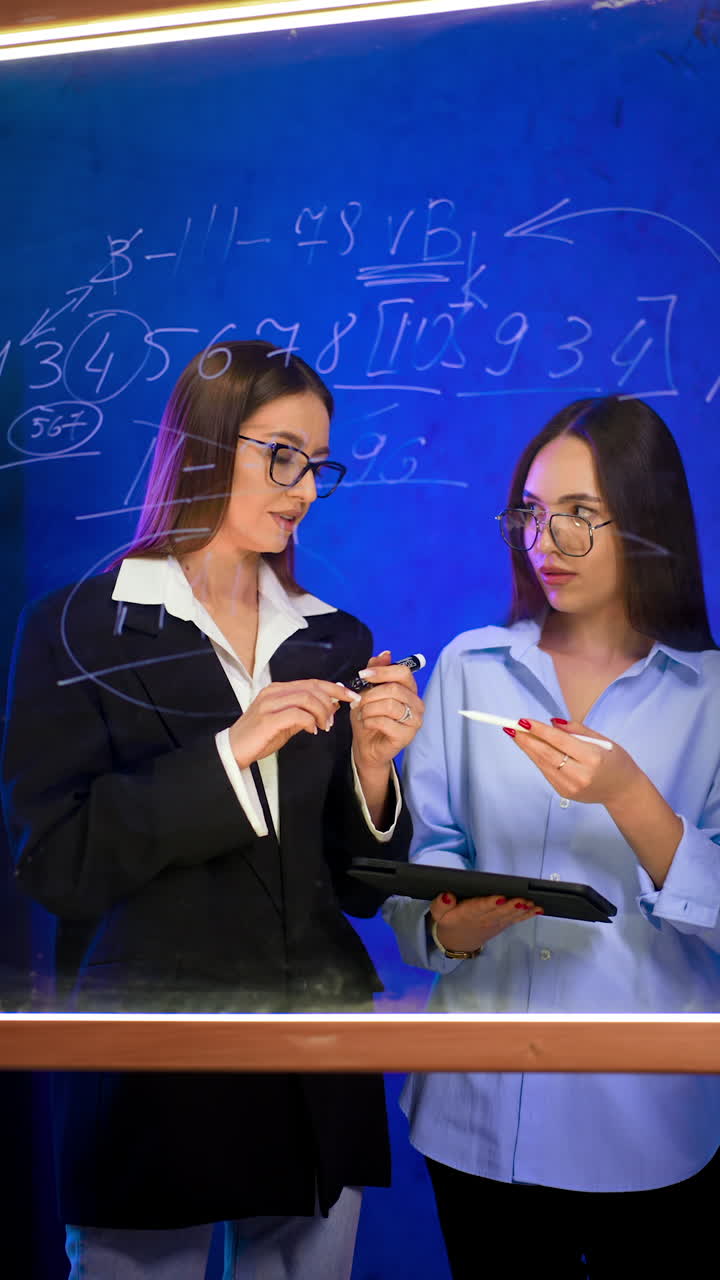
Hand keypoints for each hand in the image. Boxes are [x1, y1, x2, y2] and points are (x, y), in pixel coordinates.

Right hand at [228, 679, 358, 768]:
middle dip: (330, 702)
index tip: (351, 696)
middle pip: (312, 688)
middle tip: (332, 721)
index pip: (312, 682)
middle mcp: (273, 692)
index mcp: (278, 689)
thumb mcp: (288, 723)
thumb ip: (309, 712)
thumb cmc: (260, 737)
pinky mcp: (268, 719)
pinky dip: (310, 722)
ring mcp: (269, 704)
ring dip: (322, 713)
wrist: (233, 750)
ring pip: (307, 699)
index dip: (335, 688)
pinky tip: (312, 731)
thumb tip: (333, 704)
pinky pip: (298, 714)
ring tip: (323, 727)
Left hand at [350, 650, 424, 771]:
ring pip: (389, 705)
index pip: (403, 672)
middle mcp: (416, 703)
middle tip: (358, 702)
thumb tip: (386, 653)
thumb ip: (376, 672)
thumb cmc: (369, 718)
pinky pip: (385, 722)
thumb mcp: (368, 691)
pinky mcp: (407, 735)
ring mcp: (414, 720)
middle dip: (369, 695)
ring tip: (362, 714)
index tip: (363, 675)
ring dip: (368, 709)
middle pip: (394, 689)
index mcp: (409, 690)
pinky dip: (370, 721)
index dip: (382, 671)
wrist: (366, 746)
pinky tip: (367, 724)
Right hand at [430, 890, 541, 953]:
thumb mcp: (438, 914)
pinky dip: (527, 915)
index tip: (500, 897)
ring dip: (521, 910)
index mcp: (465, 915)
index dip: (489, 903)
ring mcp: (494, 924)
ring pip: (509, 916)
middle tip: (522, 899)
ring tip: (532, 904)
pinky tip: (537, 909)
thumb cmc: (449, 921)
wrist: (457, 942)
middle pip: (498, 912)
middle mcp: (482, 920)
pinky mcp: (502, 925)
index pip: (478, 908)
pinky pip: (515, 919)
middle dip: (511, 906)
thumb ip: (440, 904)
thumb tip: (447, 895)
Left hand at [507, 717, 641, 805]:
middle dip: (526, 740)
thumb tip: (552, 722)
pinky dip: (538, 759)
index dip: (539, 730)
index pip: (559, 741)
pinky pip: (547, 772)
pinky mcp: (565, 793)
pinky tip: (531, 748)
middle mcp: (581, 775)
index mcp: (593, 758)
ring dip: (528, 749)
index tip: (524, 721)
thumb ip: (577, 730)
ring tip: (516, 735)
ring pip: (543, 764)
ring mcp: (571, 787)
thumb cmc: (616, 761)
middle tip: (511, 727)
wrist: (623, 791)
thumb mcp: (603, 740)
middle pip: (546, 754)